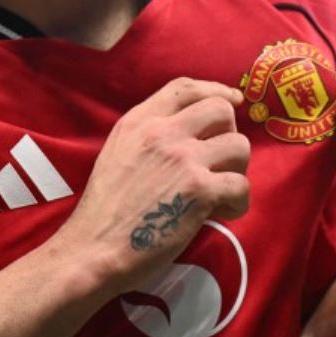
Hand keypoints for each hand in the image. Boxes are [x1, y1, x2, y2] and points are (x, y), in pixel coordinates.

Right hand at [54, 78, 250, 297]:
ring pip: (239, 146)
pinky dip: (238, 202)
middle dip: (229, 134)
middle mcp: (163, 132)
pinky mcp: (200, 190)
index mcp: (139, 121)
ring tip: (221, 190)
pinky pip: (242, 185)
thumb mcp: (116, 154)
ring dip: (237, 170)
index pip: (184, 87)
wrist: (93, 249)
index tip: (232, 100)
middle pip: (221, 110)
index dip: (215, 90)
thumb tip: (188, 133)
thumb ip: (147, 136)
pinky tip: (222, 213)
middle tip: (219, 162)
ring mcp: (184, 159)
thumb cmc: (103, 211)